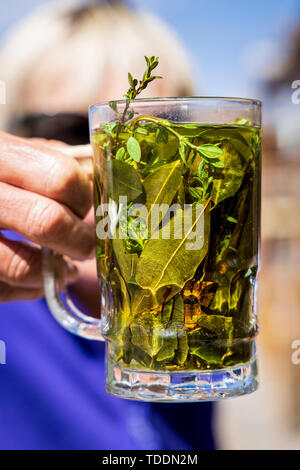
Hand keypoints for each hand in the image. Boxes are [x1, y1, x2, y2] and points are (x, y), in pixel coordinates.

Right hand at [0, 131, 93, 300]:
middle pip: (46, 222)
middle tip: (87, 247)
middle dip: (79, 242)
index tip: (88, 209)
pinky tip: (37, 281)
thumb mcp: (10, 150)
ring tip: (65, 270)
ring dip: (53, 274)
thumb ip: (51, 161)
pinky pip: (0, 290)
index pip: (61, 178)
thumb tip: (97, 183)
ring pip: (20, 265)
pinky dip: (27, 291)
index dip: (85, 199)